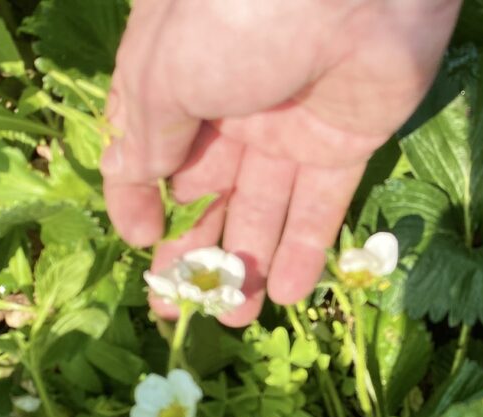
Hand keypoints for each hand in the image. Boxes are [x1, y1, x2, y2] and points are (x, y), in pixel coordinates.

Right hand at [100, 0, 460, 325]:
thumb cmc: (236, 16)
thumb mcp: (168, 74)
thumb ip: (150, 132)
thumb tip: (136, 177)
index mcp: (177, 77)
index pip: (150, 150)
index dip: (138, 200)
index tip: (136, 247)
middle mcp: (231, 104)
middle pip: (208, 190)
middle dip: (193, 250)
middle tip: (182, 310)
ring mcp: (291, 125)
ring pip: (264, 206)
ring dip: (249, 263)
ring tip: (233, 321)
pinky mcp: (347, 139)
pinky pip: (322, 202)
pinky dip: (305, 249)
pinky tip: (287, 296)